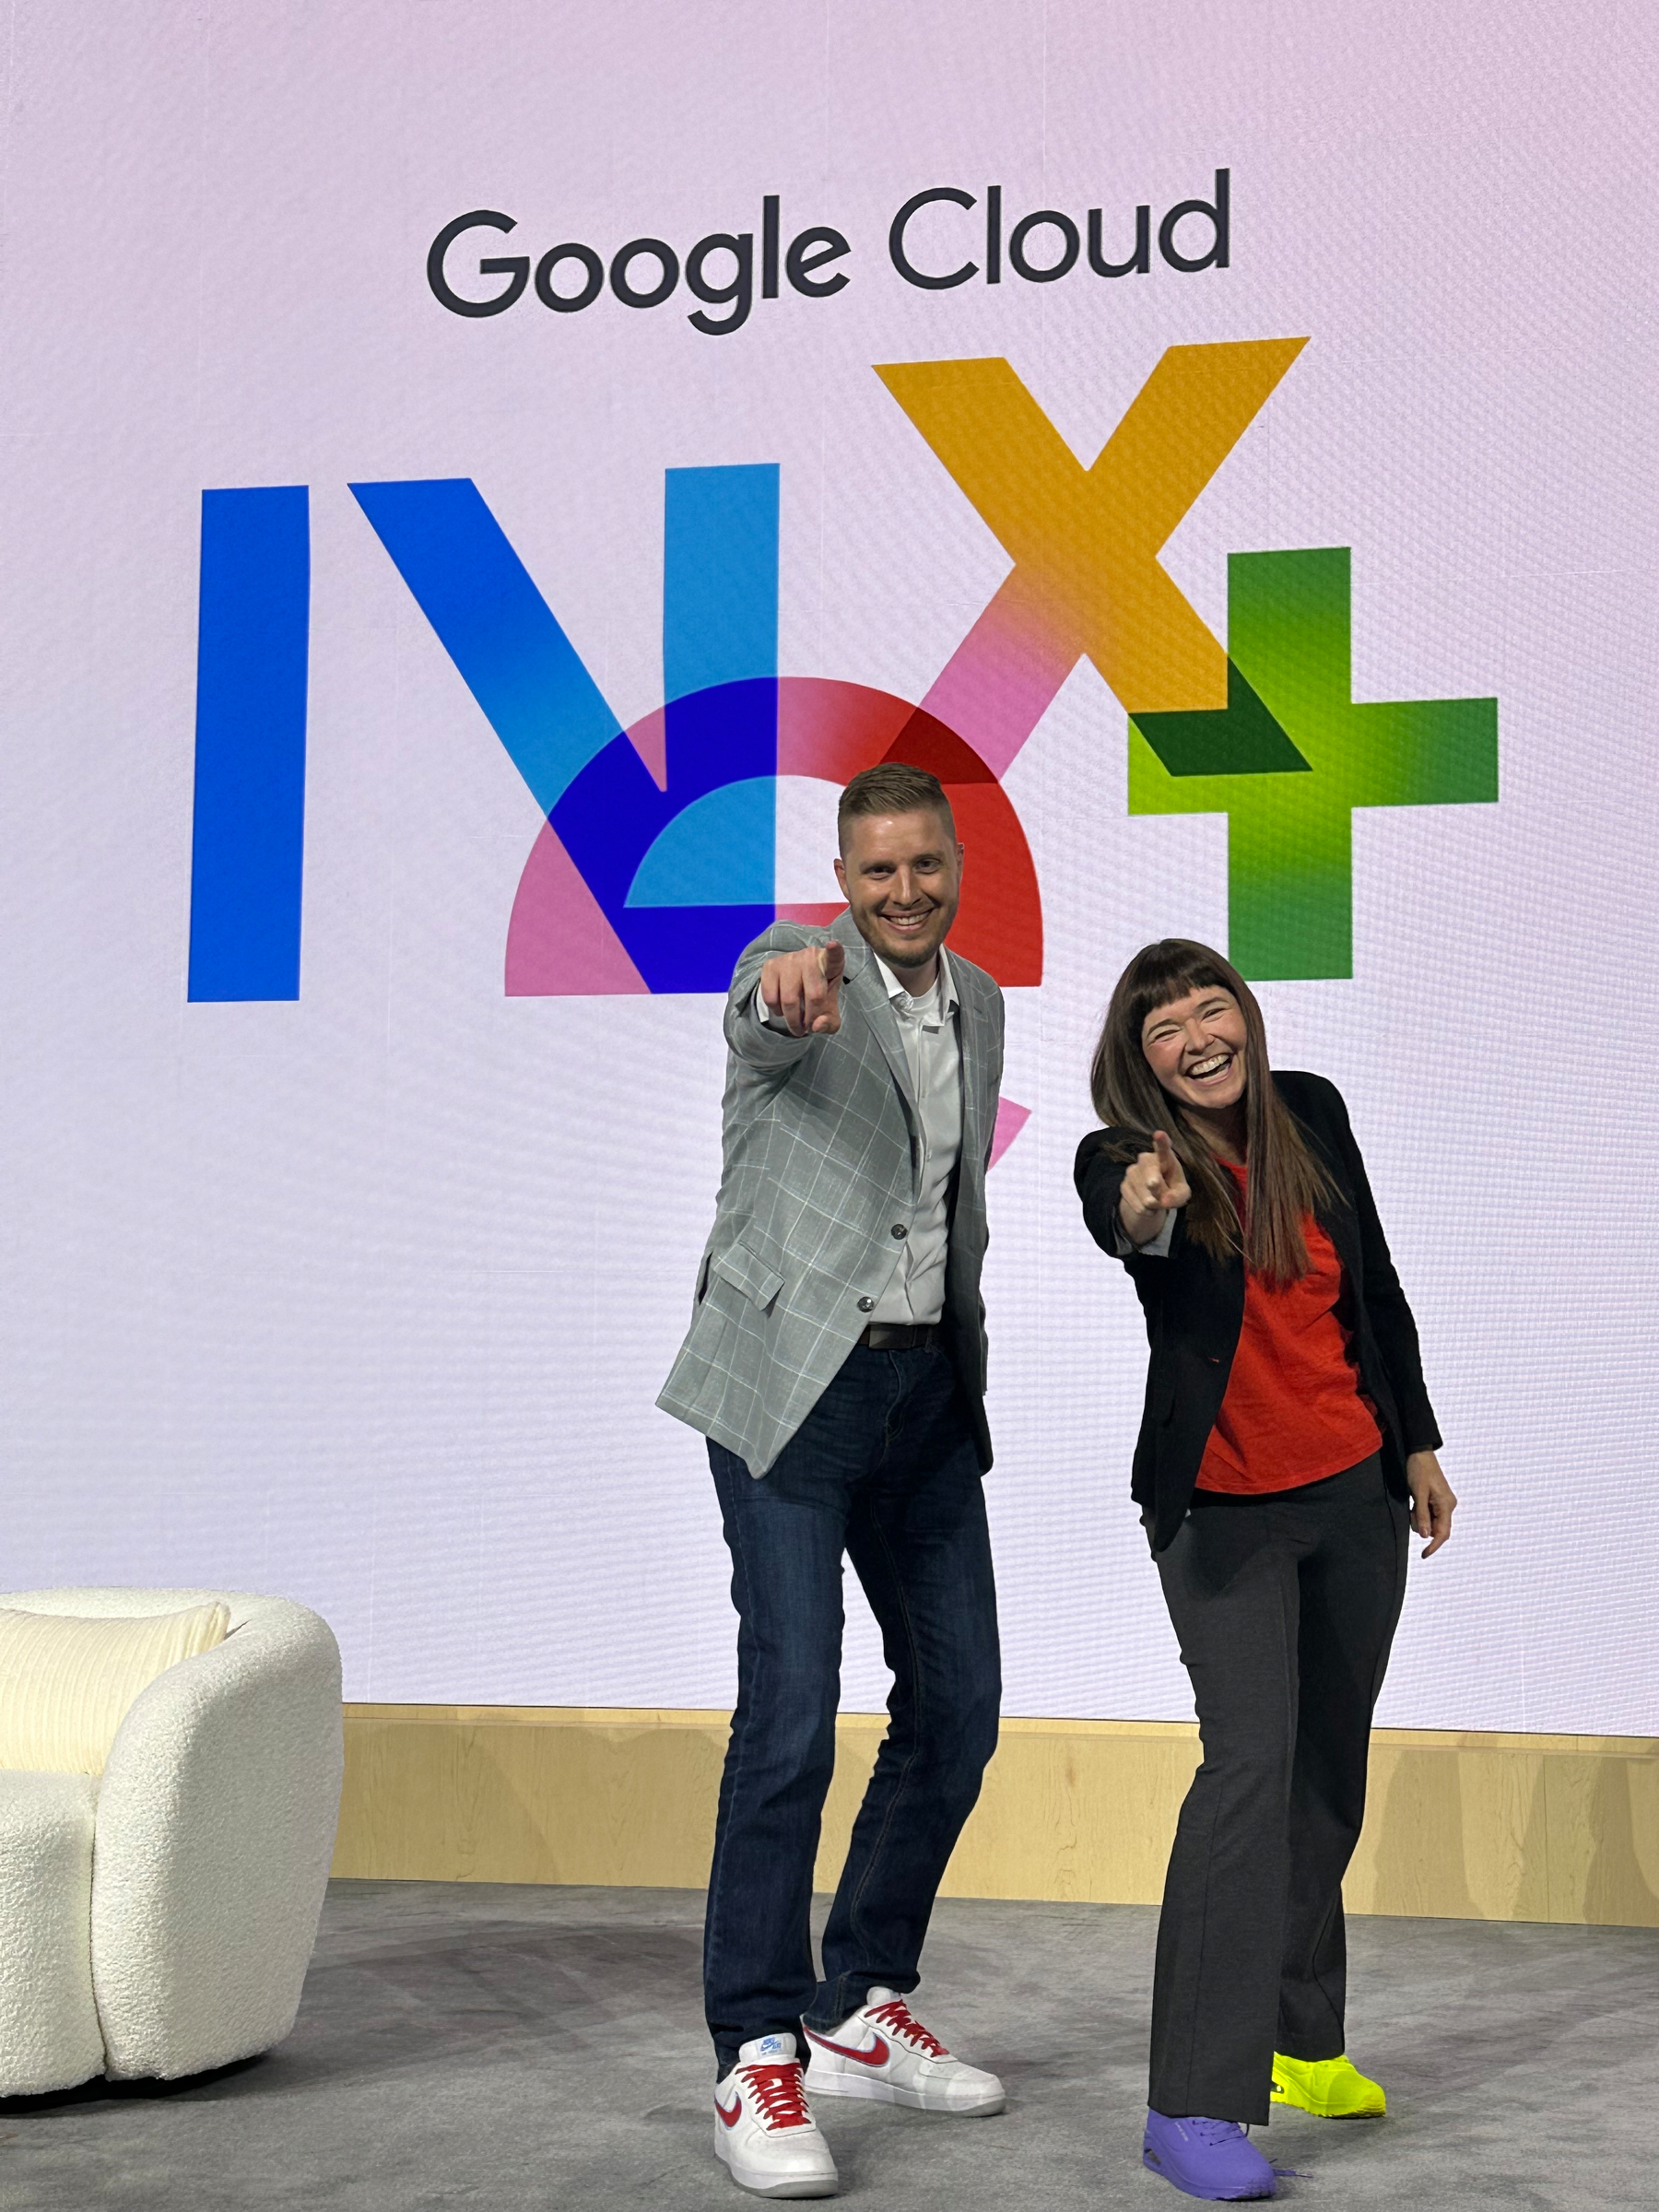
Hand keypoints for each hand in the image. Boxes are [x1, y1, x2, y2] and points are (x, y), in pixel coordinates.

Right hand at [760, 941, 845, 1035]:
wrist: (796, 985)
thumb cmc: (818, 996)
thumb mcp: (828, 1012)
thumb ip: (829, 1023)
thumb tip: (816, 1026)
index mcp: (831, 964)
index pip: (834, 956)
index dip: (835, 951)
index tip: (833, 945)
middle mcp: (810, 956)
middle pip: (814, 995)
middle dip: (809, 1019)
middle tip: (806, 1029)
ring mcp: (789, 959)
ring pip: (790, 999)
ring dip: (792, 1020)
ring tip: (796, 1025)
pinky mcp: (770, 965)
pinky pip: (771, 998)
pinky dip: (777, 1011)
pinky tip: (782, 1008)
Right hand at [1118, 1130, 1191, 1245]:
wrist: (1152, 1198)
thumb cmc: (1172, 1189)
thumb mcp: (1182, 1194)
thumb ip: (1178, 1196)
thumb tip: (1165, 1201)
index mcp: (1165, 1158)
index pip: (1163, 1149)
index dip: (1161, 1142)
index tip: (1159, 1134)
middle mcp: (1146, 1160)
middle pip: (1149, 1171)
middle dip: (1154, 1183)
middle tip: (1157, 1193)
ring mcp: (1132, 1171)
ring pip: (1144, 1192)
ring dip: (1154, 1203)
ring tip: (1158, 1201)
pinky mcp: (1123, 1185)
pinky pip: (1136, 1203)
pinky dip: (1145, 1210)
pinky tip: (1149, 1207)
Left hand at [1406, 1449, 1456, 1557]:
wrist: (1419, 1452)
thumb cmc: (1419, 1470)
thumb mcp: (1418, 1493)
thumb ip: (1422, 1515)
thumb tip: (1426, 1536)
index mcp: (1447, 1505)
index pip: (1443, 1532)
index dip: (1434, 1546)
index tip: (1424, 1555)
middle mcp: (1448, 1505)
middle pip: (1437, 1528)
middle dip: (1422, 1526)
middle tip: (1411, 1513)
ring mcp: (1442, 1502)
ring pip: (1431, 1522)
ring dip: (1419, 1519)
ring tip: (1412, 1505)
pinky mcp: (1436, 1499)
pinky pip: (1428, 1514)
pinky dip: (1419, 1513)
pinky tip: (1413, 1503)